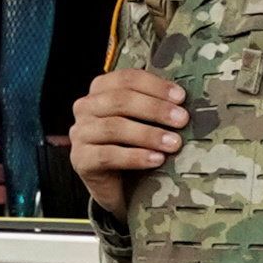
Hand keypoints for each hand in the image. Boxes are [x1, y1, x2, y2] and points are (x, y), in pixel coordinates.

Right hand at [67, 69, 188, 211]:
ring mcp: (80, 133)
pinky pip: (108, 156)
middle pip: (120, 101)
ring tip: (174, 143)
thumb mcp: (142, 120)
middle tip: (182, 120)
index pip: (126, 78)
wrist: (115, 184)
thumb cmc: (131, 145)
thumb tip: (183, 100)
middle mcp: (86, 107)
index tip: (181, 97)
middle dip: (155, 109)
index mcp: (101, 90)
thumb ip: (154, 105)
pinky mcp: (80, 159)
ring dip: (149, 135)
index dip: (155, 86)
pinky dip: (135, 157)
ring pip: (115, 128)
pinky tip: (156, 160)